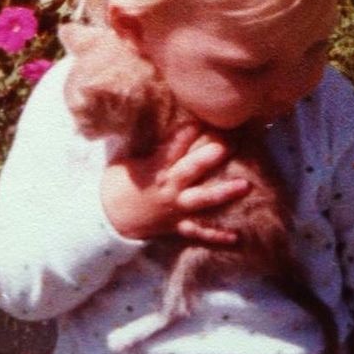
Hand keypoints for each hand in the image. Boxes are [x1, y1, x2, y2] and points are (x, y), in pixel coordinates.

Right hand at [100, 123, 250, 242]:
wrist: (108, 219)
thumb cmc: (117, 184)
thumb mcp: (126, 160)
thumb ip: (148, 147)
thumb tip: (160, 123)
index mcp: (155, 168)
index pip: (173, 145)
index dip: (189, 131)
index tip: (204, 117)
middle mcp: (169, 188)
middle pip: (191, 169)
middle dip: (210, 156)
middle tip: (228, 143)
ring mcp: (176, 208)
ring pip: (202, 200)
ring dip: (223, 193)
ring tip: (245, 185)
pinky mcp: (178, 225)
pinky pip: (199, 232)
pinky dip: (216, 235)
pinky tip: (236, 236)